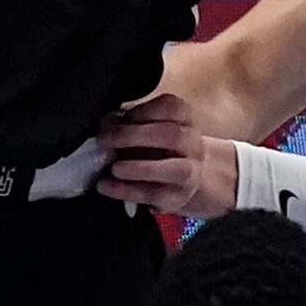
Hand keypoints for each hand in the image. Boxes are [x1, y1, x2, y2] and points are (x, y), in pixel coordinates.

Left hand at [97, 93, 238, 216]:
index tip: (119, 116)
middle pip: (171, 136)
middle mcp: (193, 144)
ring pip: (172, 169)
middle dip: (135, 136)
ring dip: (139, 167)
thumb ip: (135, 122)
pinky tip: (106, 186)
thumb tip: (107, 121)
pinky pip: (153, 194)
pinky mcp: (177, 198)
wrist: (200, 176)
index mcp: (188, 119)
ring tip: (113, 167)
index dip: (144, 110)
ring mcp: (190, 172)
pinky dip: (126, 190)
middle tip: (106, 138)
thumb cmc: (169, 147)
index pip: (172, 107)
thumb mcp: (159, 128)